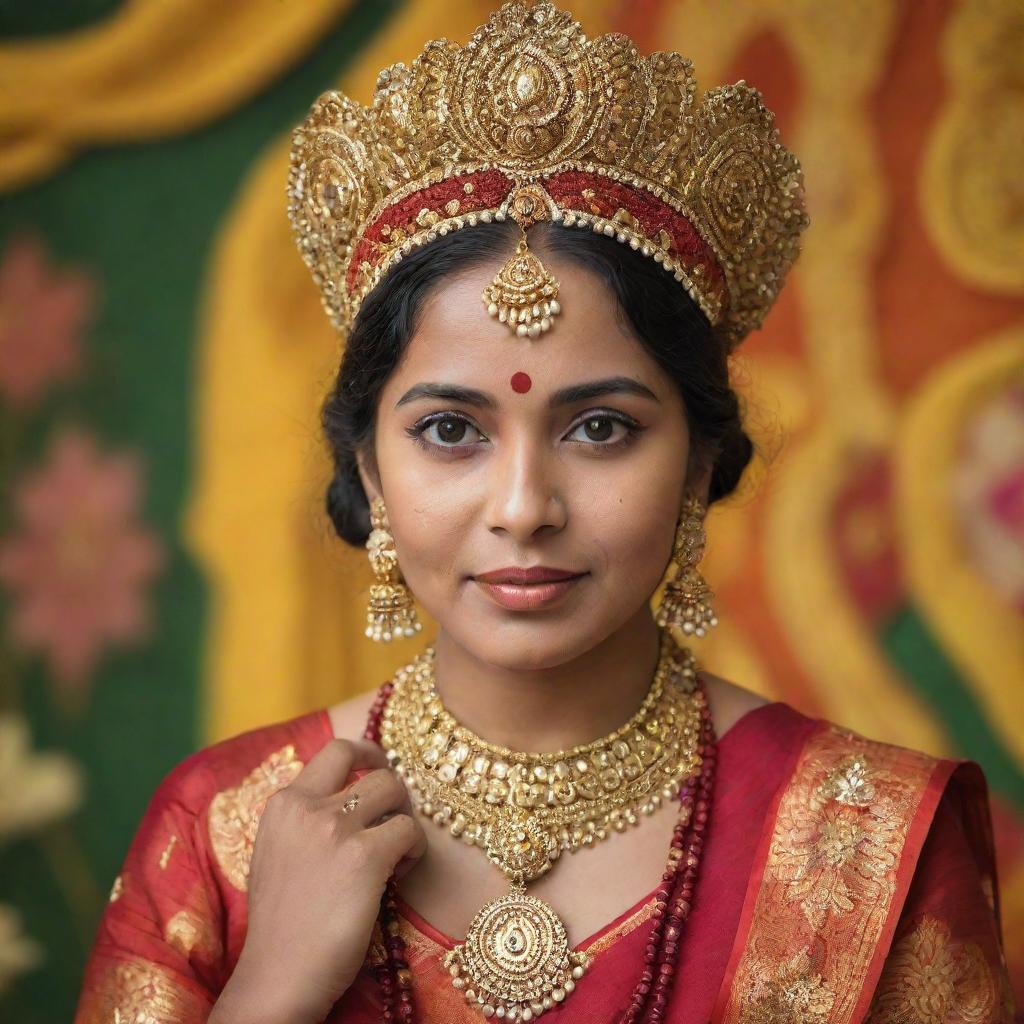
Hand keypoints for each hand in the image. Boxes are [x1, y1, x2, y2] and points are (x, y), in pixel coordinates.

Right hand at [210, 738, 426, 1023]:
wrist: (278, 976)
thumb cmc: (282, 925)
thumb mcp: (277, 853)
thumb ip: (305, 820)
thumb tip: (348, 796)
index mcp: (284, 803)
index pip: (336, 750)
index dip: (368, 754)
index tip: (380, 769)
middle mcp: (307, 806)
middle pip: (371, 762)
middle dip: (393, 782)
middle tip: (398, 812)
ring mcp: (335, 828)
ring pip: (394, 789)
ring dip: (406, 816)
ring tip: (399, 851)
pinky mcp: (364, 857)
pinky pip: (410, 830)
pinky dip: (415, 849)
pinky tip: (401, 873)